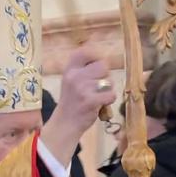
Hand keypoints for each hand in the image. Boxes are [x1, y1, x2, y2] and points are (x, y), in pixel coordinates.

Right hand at [42, 45, 115, 167]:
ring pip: (108, 81)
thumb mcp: (71, 81)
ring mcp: (83, 89)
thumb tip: (104, 60)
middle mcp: (75, 77)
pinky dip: (109, 100)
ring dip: (108, 89)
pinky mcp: (91, 101)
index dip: (96, 56)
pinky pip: (110, 95)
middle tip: (100, 85)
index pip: (85, 52)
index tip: (97, 65)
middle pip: (102, 66)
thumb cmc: (71, 102)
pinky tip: (102, 104)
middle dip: (106, 75)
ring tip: (99, 96)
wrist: (65, 123)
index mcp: (70, 70)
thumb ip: (83, 70)